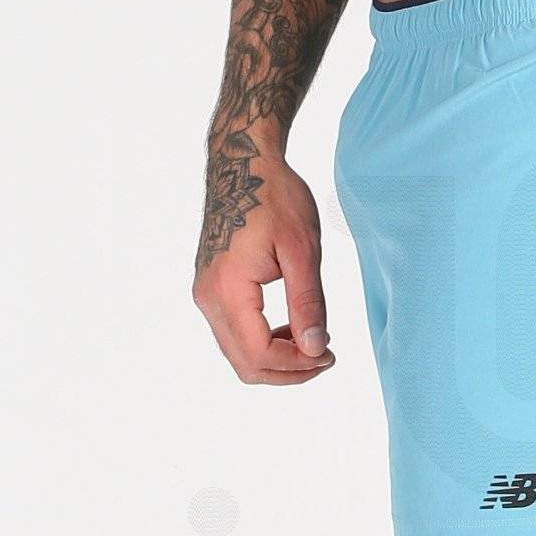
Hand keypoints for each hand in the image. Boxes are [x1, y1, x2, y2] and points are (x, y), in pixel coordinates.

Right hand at [192, 142, 335, 385]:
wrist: (242, 163)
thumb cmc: (275, 196)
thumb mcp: (302, 249)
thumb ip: (308, 303)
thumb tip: (315, 349)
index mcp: (228, 288)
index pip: (259, 354)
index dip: (297, 366)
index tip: (330, 355)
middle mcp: (208, 297)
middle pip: (246, 364)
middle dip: (289, 371)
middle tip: (327, 356)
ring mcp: (206, 294)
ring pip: (239, 354)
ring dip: (278, 359)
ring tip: (313, 342)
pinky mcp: (211, 290)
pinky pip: (235, 335)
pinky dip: (264, 343)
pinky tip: (292, 328)